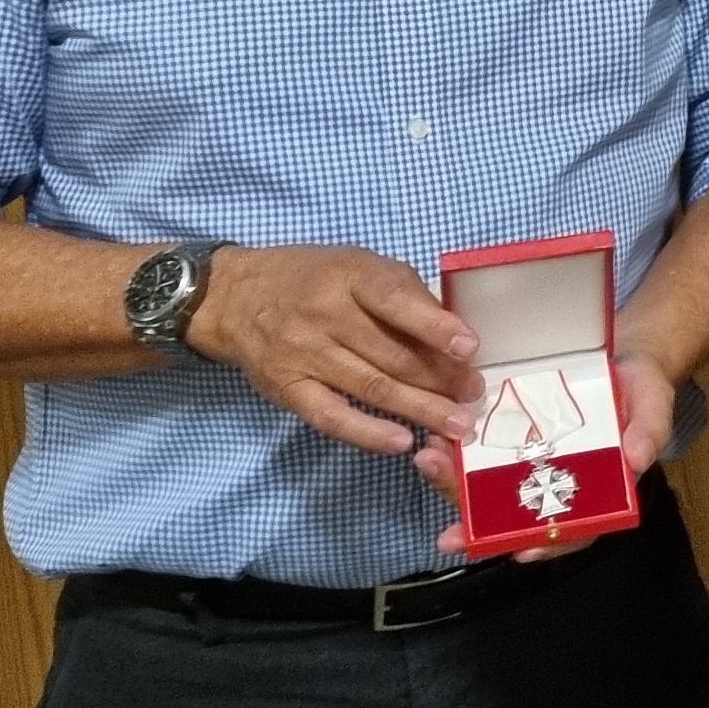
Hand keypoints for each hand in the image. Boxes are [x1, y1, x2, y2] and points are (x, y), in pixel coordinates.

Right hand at [194, 243, 482, 451]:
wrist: (235, 298)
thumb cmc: (314, 278)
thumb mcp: (359, 265)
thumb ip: (404, 294)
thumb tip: (452, 334)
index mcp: (350, 277)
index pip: (395, 301)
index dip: (435, 327)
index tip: (470, 349)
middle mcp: (325, 315)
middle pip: (391, 354)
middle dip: (440, 378)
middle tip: (474, 395)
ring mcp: (304, 355)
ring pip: (371, 387)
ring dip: (419, 410)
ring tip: (456, 426)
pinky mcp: (288, 389)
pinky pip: (332, 416)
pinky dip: (368, 433)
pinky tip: (402, 442)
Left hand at [416, 348, 677, 561]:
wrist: (623, 354)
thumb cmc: (643, 389)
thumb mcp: (654, 406)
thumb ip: (650, 432)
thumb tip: (637, 460)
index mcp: (594, 491)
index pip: (572, 530)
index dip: (547, 544)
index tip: (520, 551)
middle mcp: (554, 484)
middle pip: (515, 516)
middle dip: (479, 522)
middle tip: (449, 530)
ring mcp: (527, 462)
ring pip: (486, 489)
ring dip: (454, 485)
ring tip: (428, 463)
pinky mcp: (509, 438)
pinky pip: (477, 453)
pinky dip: (454, 453)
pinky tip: (434, 441)